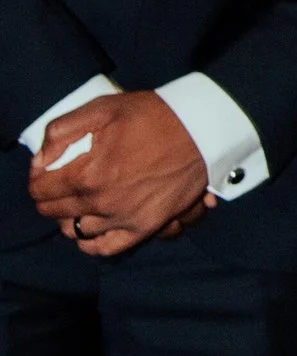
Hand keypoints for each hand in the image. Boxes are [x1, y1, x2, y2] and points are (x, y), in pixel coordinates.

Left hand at [26, 91, 212, 254]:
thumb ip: (61, 132)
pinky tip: (88, 232)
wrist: (200, 130)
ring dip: (68, 217)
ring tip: (74, 203)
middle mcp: (102, 202)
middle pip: (55, 211)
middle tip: (56, 184)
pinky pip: (107, 247)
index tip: (44, 170)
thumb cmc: (151, 116)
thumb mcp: (101, 108)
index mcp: (87, 173)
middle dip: (49, 197)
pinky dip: (91, 244)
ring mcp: (124, 218)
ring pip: (76, 230)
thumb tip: (41, 160)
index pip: (41, 188)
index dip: (37, 178)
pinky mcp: (145, 227)